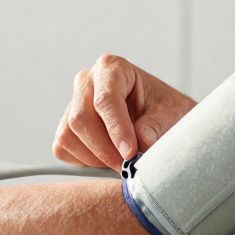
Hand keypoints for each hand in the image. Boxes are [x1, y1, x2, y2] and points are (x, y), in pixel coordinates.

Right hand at [53, 54, 196, 171]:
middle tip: (128, 166)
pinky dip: (84, 161)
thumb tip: (140, 144)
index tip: (131, 153)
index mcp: (112, 68)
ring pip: (68, 136)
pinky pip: (63, 148)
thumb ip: (155, 126)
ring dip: (95, 158)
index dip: (117, 128)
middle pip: (81, 118)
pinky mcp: (66, 126)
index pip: (106, 99)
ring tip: (121, 162)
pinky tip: (106, 159)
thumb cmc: (163, 109)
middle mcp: (86, 82)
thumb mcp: (171, 113)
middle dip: (104, 149)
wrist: (158, 115)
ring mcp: (72, 103)